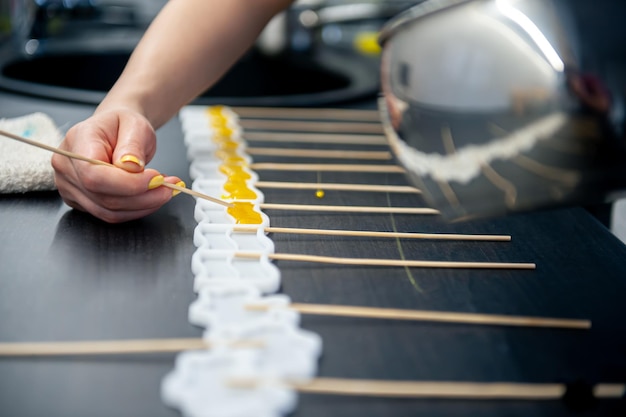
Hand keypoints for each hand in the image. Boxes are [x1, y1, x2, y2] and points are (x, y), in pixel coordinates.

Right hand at [52, 109, 182, 222]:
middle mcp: (66, 167)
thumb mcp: (135, 125)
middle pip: (103, 197)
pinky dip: (137, 209)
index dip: (127, 183)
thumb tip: (131, 167)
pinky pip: (112, 215)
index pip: (94, 174)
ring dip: (144, 205)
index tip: (156, 178)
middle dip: (143, 196)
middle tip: (169, 186)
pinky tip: (151, 196)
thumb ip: (132, 146)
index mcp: (76, 141)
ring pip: (109, 212)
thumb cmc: (123, 125)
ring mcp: (70, 188)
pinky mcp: (83, 202)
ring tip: (164, 190)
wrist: (116, 132)